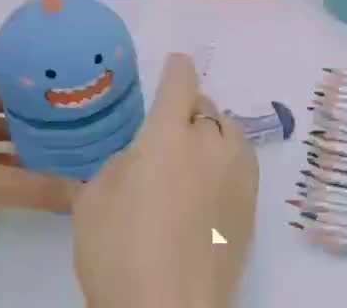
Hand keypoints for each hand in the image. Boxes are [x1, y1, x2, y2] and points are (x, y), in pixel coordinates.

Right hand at [72, 54, 258, 307]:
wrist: (169, 306)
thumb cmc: (119, 252)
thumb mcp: (94, 200)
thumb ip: (118, 163)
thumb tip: (138, 157)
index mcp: (169, 136)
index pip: (180, 85)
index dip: (177, 69)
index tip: (177, 62)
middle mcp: (212, 146)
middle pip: (207, 109)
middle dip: (190, 111)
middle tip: (169, 130)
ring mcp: (239, 175)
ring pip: (230, 135)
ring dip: (213, 135)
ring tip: (193, 156)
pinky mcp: (253, 205)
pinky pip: (242, 166)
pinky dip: (227, 163)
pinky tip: (209, 186)